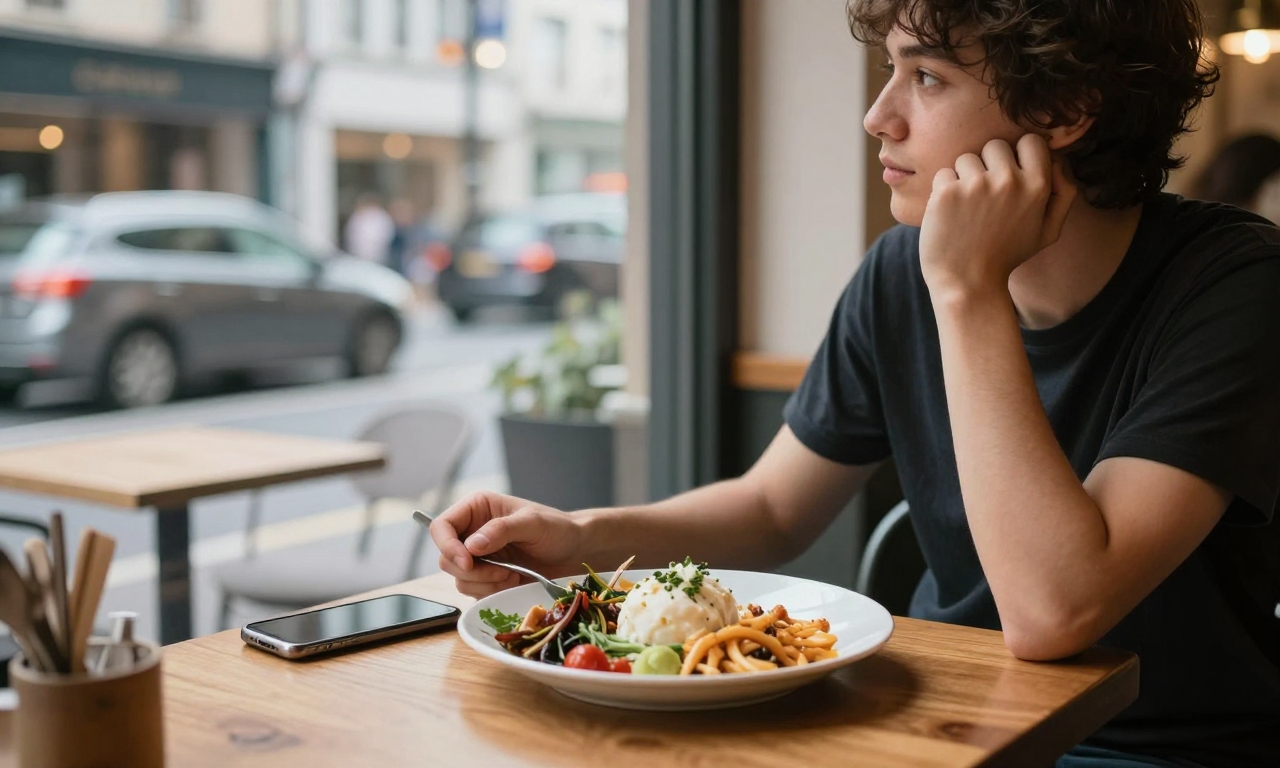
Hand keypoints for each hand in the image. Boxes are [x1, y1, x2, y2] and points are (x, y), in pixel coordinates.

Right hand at [430, 491, 584, 597]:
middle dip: (472, 571)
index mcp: (476, 509)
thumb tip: (471, 545)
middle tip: (502, 572)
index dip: (447, 546)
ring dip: (484, 583)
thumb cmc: (556, 529)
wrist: (575, 552)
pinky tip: (513, 583)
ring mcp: (478, 557)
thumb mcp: (532, 523)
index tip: (467, 563)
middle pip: (446, 558)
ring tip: (512, 576)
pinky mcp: (487, 578)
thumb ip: (501, 530)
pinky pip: (474, 592)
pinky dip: (491, 592)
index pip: (441, 527)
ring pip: (460, 579)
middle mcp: (472, 532)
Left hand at [918, 134, 1076, 299]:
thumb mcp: (1048, 231)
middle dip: (988, 165)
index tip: (1010, 172)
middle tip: (984, 197)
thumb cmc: (1006, 256)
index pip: (1031, 141)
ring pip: (966, 158)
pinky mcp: (947, 192)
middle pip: (995, 145)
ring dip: (963, 177)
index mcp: (1037, 186)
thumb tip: (1060, 160)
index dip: (1018, 153)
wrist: (967, 283)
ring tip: (967, 209)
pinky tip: (950, 214)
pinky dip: (943, 190)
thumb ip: (1063, 194)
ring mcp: (975, 185)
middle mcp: (1008, 181)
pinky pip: (944, 173)